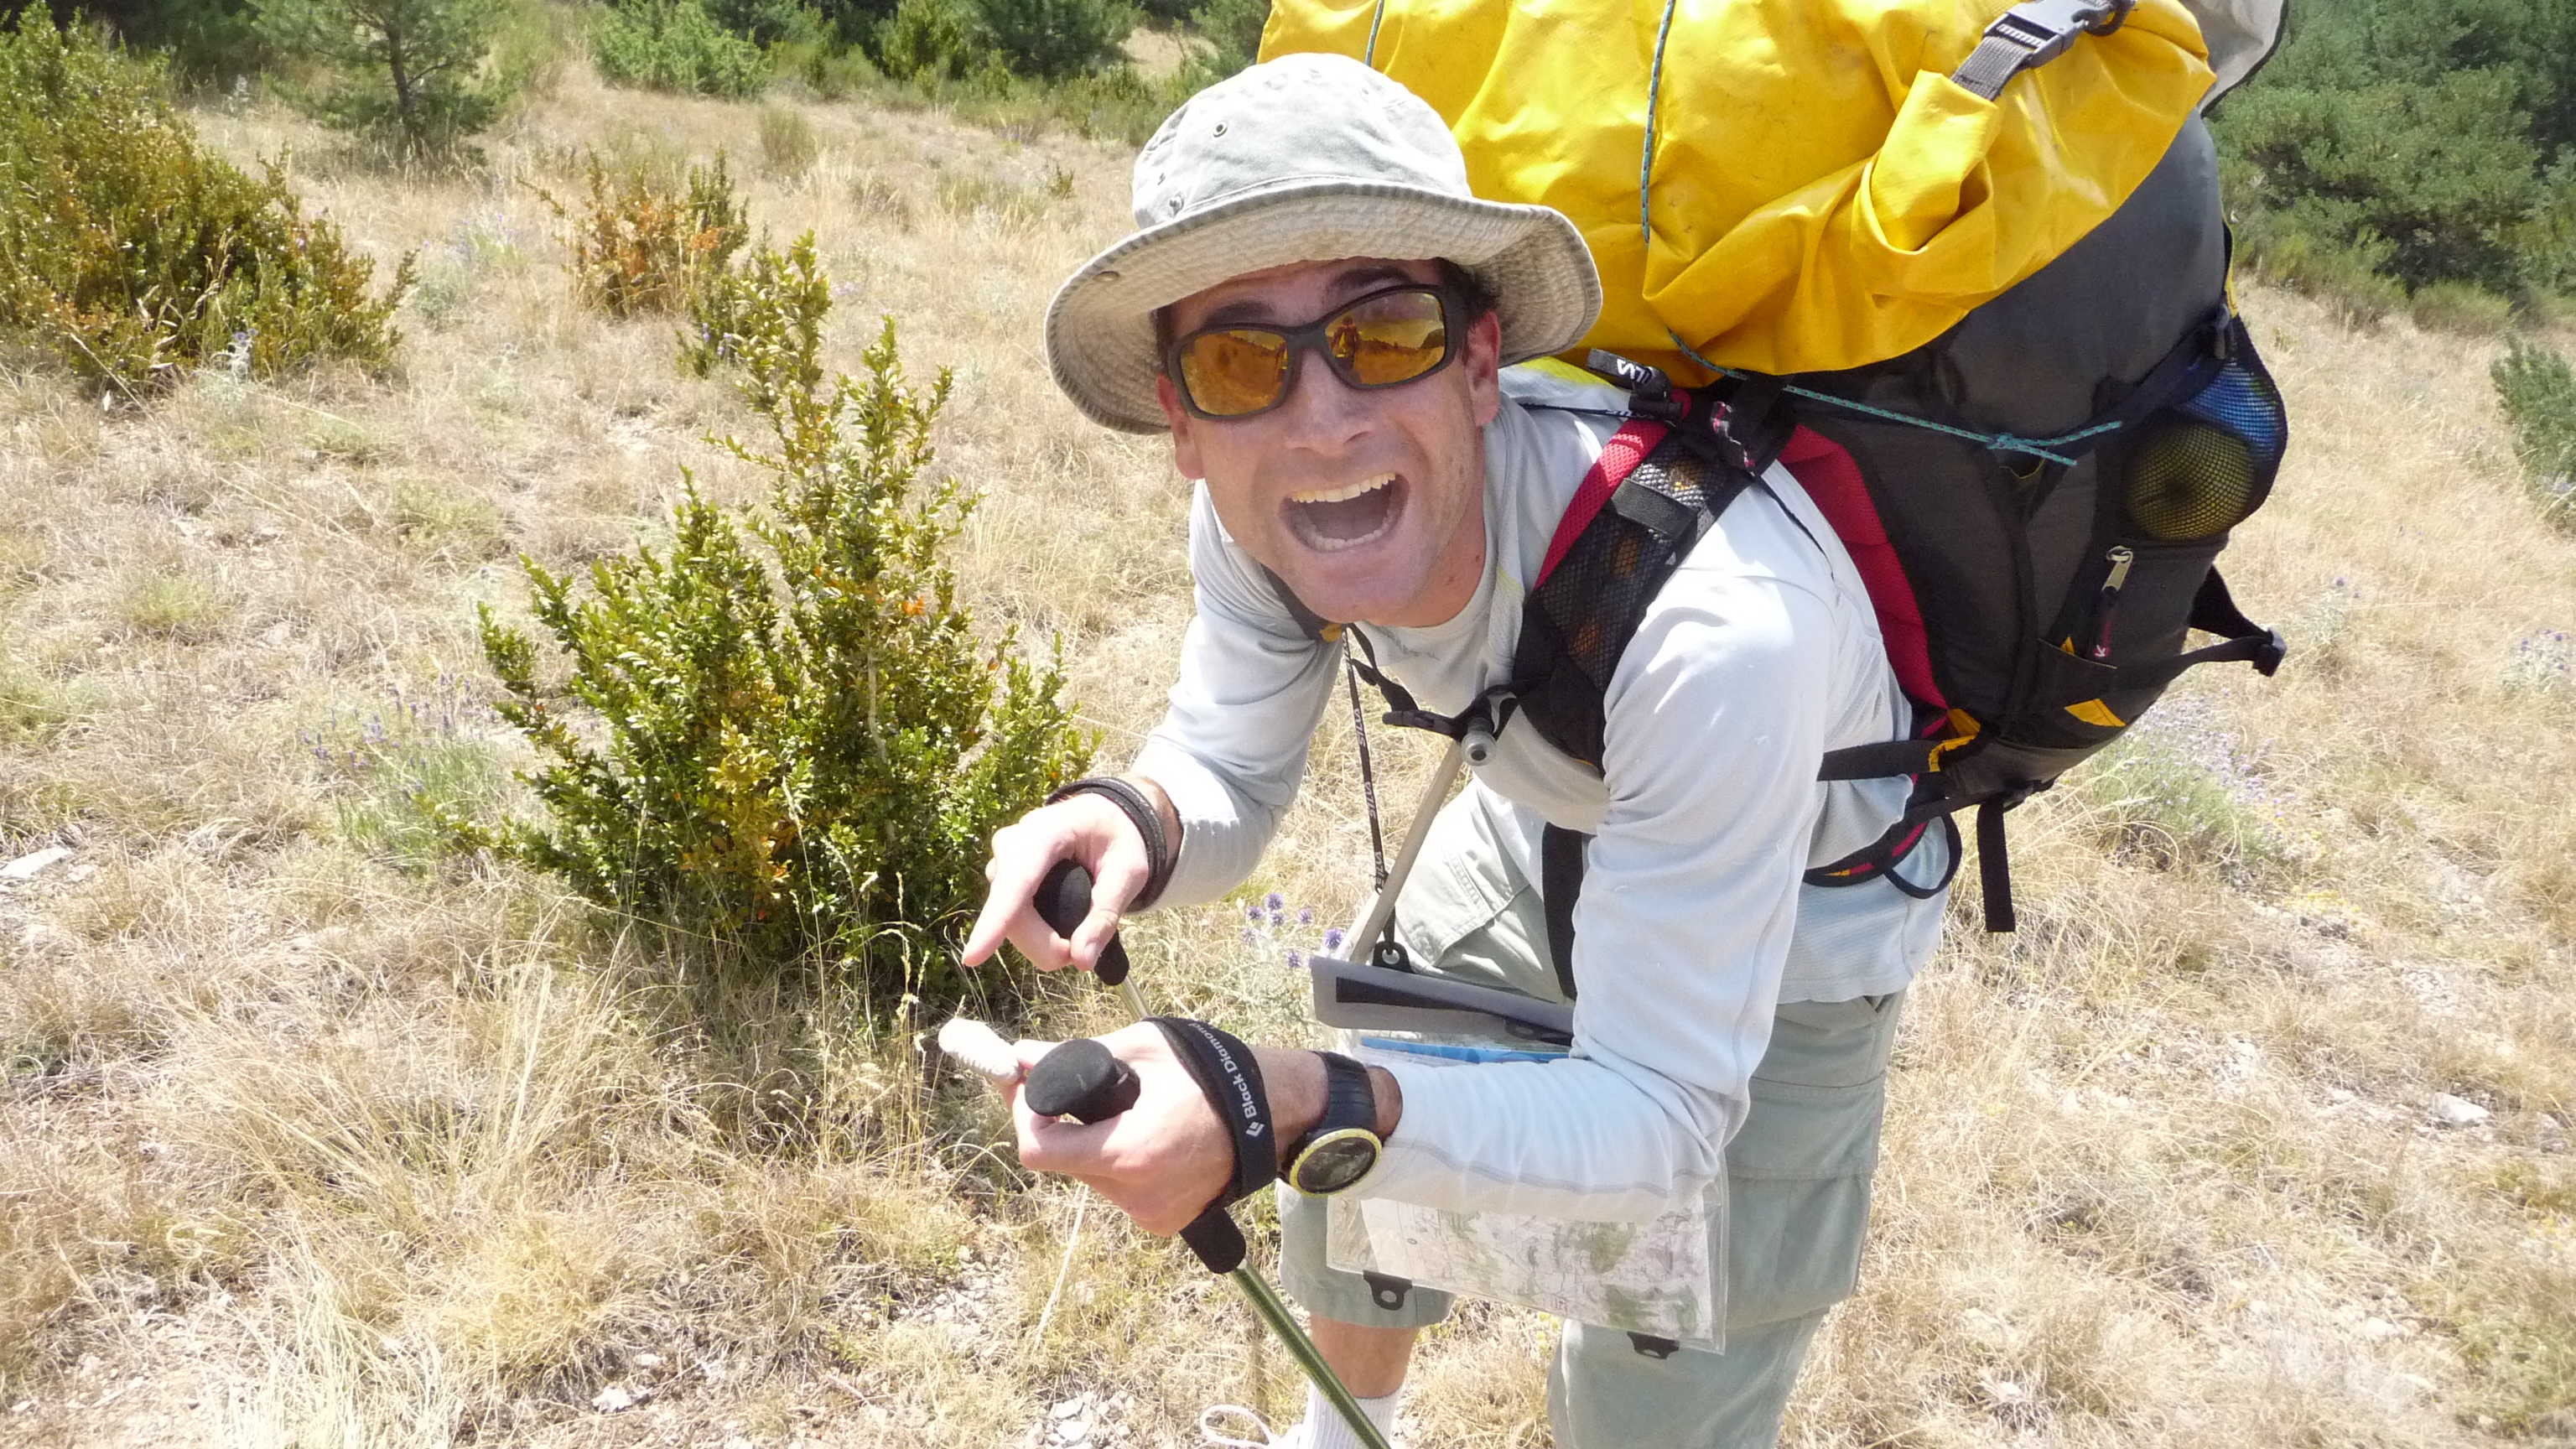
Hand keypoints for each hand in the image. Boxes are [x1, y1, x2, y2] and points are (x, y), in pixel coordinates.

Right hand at [961, 792, 1153, 972]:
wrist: (1100, 817)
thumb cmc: (1116, 839)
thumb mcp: (1129, 872)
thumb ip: (1106, 914)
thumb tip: (1081, 961)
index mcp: (1045, 833)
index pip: (1016, 882)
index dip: (995, 922)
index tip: (974, 957)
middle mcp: (1010, 846)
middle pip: (1014, 917)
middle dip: (1047, 945)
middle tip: (1085, 952)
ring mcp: (1001, 865)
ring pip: (1011, 925)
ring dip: (1045, 941)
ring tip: (1081, 930)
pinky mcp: (1000, 882)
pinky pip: (1012, 921)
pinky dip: (1039, 933)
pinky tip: (1062, 918)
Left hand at [1005, 1024, 1234, 1234]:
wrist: (1272, 1114)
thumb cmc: (1208, 1074)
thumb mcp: (1142, 1050)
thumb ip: (1073, 1056)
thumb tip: (1020, 1057)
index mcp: (1128, 1153)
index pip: (1039, 1151)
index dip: (1025, 1116)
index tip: (1028, 1088)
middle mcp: (1136, 1195)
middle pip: (1066, 1162)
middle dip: (1061, 1127)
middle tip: (1066, 1092)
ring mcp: (1152, 1214)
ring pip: (1092, 1178)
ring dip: (1092, 1147)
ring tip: (1124, 1114)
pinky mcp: (1165, 1222)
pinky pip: (1121, 1192)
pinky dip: (1121, 1166)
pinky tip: (1147, 1139)